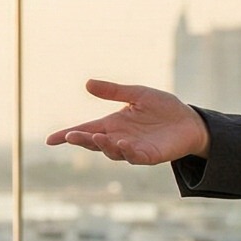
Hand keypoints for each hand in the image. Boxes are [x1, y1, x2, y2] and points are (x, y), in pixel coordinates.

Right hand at [45, 79, 209, 164]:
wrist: (190, 121)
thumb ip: (113, 91)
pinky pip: (135, 156)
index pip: (86, 130)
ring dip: (104, 145)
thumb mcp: (137, 94)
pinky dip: (127, 151)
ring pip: (112, 151)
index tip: (50, 140)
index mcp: (113, 124)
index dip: (68, 135)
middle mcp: (119, 138)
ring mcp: (133, 149)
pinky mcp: (149, 156)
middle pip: (95, 143)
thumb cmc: (163, 108)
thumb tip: (87, 84)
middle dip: (83, 140)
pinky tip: (123, 143)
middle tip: (71, 136)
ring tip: (98, 137)